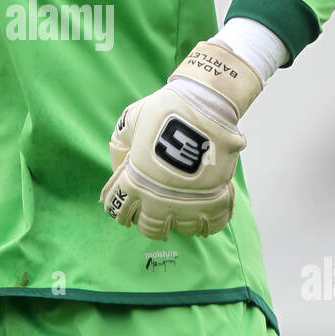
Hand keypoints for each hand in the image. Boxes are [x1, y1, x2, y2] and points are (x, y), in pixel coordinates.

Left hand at [99, 42, 261, 240]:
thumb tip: (120, 167)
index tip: (126, 200)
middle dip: (149, 220)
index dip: (119, 204)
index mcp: (134, 181)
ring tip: (183, 208)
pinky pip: (213, 223)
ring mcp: (189, 202)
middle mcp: (159, 199)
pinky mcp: (215, 199)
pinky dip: (210, 220)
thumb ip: (120, 146)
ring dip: (181, 220)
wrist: (203, 106)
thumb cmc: (164, 111)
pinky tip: (207, 211)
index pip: (118, 207)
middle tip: (155, 209)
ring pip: (182, 229)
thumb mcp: (130, 121)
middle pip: (150, 227)